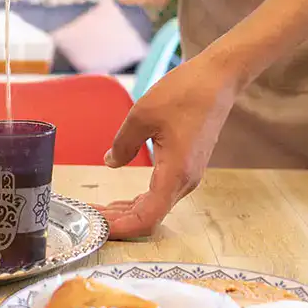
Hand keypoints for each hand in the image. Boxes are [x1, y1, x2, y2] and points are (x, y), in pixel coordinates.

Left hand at [98, 51, 243, 238]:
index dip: (122, 227)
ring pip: (156, 207)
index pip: (148, 217)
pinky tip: (123, 200)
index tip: (98, 227)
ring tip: (101, 211)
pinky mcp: (188, 167)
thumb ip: (123, 144)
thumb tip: (110, 162)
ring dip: (129, 212)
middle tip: (89, 218)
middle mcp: (185, 180)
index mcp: (175, 172)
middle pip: (151, 216)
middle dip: (119, 221)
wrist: (218, 80)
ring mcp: (189, 175)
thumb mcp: (141, 116)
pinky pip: (162, 194)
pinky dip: (141, 201)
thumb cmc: (184, 93)